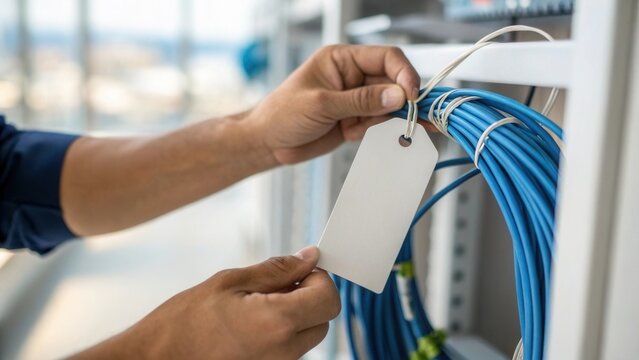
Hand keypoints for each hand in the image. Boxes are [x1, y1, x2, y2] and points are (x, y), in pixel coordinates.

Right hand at [71, 247, 339, 359]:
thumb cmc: (184, 323)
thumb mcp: (230, 282)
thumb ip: (276, 270)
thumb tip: (307, 259)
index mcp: (277, 322)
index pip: (329, 298)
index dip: (319, 279)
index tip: (302, 271)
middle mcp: (284, 351)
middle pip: (323, 319)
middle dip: (309, 297)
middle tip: (278, 285)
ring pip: (306, 335)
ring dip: (294, 315)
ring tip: (256, 304)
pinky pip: (289, 350)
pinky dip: (280, 332)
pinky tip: (251, 322)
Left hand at [247, 45, 420, 163]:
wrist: (267, 143)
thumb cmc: (282, 114)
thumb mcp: (322, 105)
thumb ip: (361, 100)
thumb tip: (398, 96)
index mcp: (342, 59)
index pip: (386, 57)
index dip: (404, 74)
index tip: (411, 95)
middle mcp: (352, 76)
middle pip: (393, 82)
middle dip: (398, 101)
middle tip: (407, 118)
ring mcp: (355, 99)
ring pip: (388, 105)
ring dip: (380, 120)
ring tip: (354, 129)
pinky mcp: (355, 119)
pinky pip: (378, 122)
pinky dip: (372, 131)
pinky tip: (351, 134)